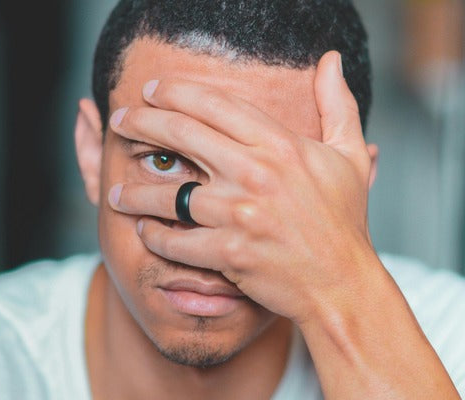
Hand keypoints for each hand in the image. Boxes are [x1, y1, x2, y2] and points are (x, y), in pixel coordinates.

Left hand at [106, 51, 378, 324]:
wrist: (342, 284)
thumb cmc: (343, 220)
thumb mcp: (348, 155)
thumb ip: (337, 104)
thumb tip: (330, 60)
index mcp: (280, 145)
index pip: (215, 104)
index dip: (176, 92)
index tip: (152, 89)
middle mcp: (256, 173)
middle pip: (181, 134)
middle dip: (141, 123)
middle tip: (120, 123)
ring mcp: (239, 214)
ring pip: (168, 193)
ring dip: (134, 192)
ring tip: (115, 192)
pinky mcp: (229, 252)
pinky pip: (176, 241)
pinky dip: (154, 237)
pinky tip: (145, 231)